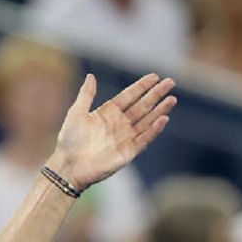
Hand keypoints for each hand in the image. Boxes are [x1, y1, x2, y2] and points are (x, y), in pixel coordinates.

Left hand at [48, 73, 176, 189]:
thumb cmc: (70, 140)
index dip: (141, 86)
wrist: (69, 165)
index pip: (129, 96)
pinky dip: (154, 129)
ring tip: (172, 99)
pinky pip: (145, 138)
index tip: (155, 76)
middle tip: (170, 82)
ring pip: (147, 120)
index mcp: (107, 113)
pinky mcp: (129, 151)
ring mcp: (125, 137)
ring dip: (160, 110)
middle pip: (142, 106)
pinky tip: (163, 118)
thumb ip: (86, 95)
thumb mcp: (76, 113)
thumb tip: (91, 76)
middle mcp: (119, 123)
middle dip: (156, 94)